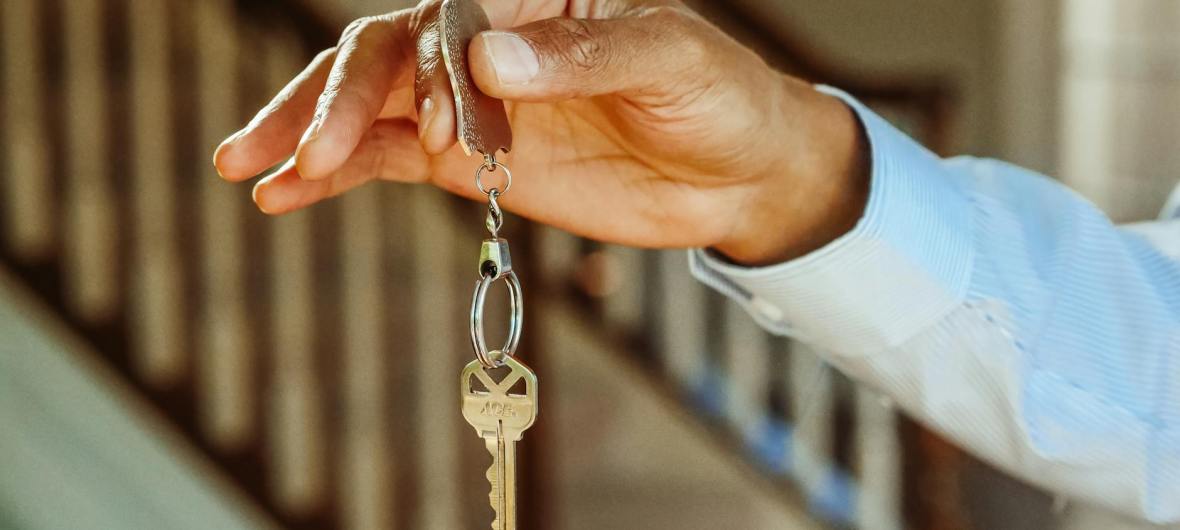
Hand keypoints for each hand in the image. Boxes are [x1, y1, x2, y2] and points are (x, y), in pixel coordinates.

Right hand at [213, 0, 867, 264]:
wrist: (737, 172)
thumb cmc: (718, 96)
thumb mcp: (669, 62)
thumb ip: (582, 58)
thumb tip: (488, 60)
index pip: (450, 18)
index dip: (431, 73)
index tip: (439, 134)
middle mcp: (484, 43)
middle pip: (385, 56)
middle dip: (333, 103)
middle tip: (293, 153)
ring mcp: (468, 104)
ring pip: (367, 107)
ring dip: (306, 135)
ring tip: (246, 168)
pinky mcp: (464, 161)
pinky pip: (384, 162)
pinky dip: (334, 178)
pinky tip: (283, 197)